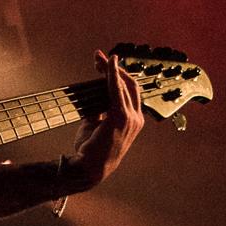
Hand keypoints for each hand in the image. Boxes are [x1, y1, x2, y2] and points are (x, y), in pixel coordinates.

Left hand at [64, 49, 143, 191]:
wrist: (89, 168)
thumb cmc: (90, 150)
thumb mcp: (95, 127)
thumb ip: (98, 112)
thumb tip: (92, 100)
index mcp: (133, 121)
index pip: (129, 93)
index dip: (119, 77)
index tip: (105, 65)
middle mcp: (136, 118)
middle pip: (129, 85)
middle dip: (115, 69)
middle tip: (99, 57)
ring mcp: (131, 118)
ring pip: (124, 85)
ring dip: (111, 69)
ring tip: (98, 58)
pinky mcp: (121, 117)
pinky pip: (117, 90)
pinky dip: (112, 74)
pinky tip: (107, 64)